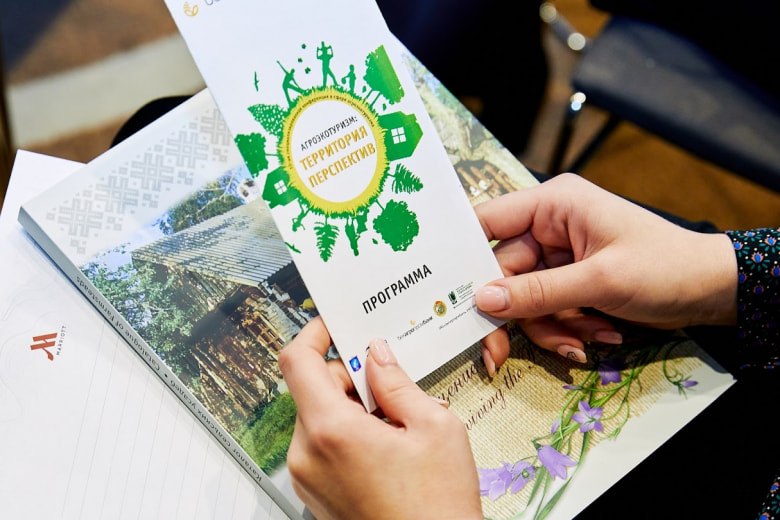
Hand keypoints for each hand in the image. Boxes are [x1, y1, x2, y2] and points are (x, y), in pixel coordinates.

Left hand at [278, 317, 482, 519]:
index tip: (333, 324)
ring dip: (350, 407)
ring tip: (395, 425)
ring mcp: (308, 478)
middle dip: (348, 377)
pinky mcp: (316, 494)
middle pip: (311, 388)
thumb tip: (377, 354)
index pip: (297, 361)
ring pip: (318, 416)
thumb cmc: (438, 506)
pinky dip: (347, 433)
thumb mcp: (434, 427)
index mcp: (331, 431)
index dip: (313, 332)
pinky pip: (322, 444)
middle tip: (389, 382)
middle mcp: (307, 454)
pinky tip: (385, 447)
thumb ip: (397, 382)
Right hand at [475, 174, 736, 365]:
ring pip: (524, 298)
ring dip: (549, 326)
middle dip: (517, 314)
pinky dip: (566, 328)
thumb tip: (482, 301)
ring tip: (584, 341)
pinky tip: (597, 336)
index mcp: (553, 205)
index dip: (464, 256)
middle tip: (497, 356)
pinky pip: (547, 309)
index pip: (489, 222)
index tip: (446, 296)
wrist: (713, 290)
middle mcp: (549, 226)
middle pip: (503, 273)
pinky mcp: (570, 282)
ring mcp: (559, 257)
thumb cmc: (664, 268)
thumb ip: (538, 292)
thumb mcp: (600, 281)